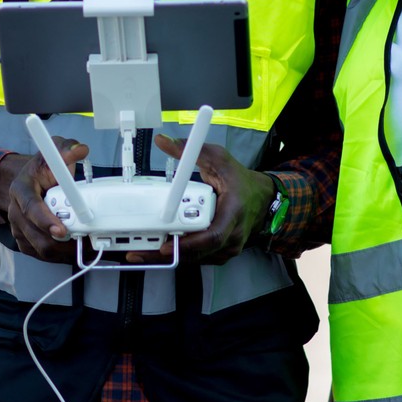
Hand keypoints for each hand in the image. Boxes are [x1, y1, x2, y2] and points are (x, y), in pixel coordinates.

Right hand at [0, 139, 87, 264]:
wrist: (30, 182)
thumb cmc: (42, 169)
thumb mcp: (53, 152)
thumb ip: (66, 148)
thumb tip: (80, 149)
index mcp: (21, 189)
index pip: (30, 208)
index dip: (45, 221)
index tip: (62, 230)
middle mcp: (16, 211)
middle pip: (36, 235)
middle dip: (61, 242)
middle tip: (84, 241)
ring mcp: (19, 228)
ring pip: (40, 249)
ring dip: (63, 251)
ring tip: (83, 246)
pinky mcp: (25, 240)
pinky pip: (41, 254)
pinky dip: (58, 255)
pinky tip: (72, 248)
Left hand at [122, 135, 274, 265]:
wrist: (259, 198)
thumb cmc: (238, 180)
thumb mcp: (217, 159)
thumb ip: (189, 151)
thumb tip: (163, 142)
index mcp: (233, 212)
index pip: (214, 235)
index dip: (190, 244)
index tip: (168, 244)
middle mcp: (232, 235)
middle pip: (200, 253)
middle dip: (169, 254)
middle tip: (141, 251)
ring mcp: (228, 247)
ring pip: (197, 260)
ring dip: (170, 259)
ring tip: (143, 253)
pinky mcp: (221, 253)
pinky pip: (199, 259)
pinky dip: (180, 256)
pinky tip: (159, 252)